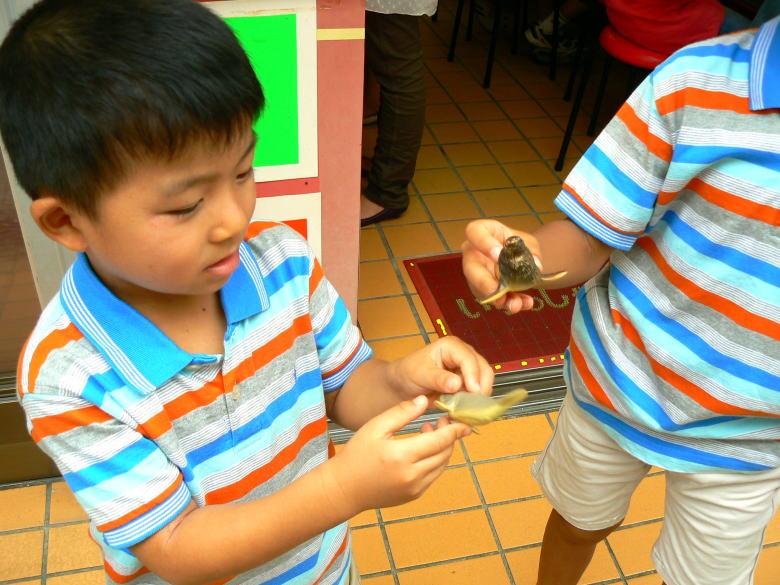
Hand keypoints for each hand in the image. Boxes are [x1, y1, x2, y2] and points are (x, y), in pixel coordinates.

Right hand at [324, 396, 470, 512]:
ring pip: (442, 465)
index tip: (462, 419)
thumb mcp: (376, 427)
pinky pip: (433, 476)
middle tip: (443, 420)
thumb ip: (402, 412)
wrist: (344, 488)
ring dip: (443, 448)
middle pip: (445, 453)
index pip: (440, 440)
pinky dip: (435, 461)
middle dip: (450, 436)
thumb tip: (425, 400)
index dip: (454, 429)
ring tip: (429, 432)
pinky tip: (422, 450)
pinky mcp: (414, 495)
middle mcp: (413, 476)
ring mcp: (415, 489)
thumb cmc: (357, 454)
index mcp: (403, 456)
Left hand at [389, 336, 493, 403]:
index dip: (473, 375)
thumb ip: (438, 379)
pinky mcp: (468, 382)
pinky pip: (478, 391)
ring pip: (484, 381)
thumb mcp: (421, 375)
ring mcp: (467, 368)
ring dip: (478, 396)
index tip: (474, 392)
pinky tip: (466, 410)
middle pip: (483, 369)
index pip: (468, 359)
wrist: (405, 383)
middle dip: (480, 387)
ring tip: (468, 409)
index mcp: (451, 346)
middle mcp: (463, 354)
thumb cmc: (409, 373)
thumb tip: (457, 384)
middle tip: (474, 405)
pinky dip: (475, 401)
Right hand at [462, 219, 541, 312]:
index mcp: (481, 232)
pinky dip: (509, 303)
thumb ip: (531, 251)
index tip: (497, 254)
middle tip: (498, 293)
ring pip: (481, 289)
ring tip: (516, 304)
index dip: (483, 244)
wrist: (517, 258)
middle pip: (471, 268)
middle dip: (484, 283)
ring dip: (498, 299)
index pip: (474, 232)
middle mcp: (473, 253)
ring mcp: (476, 274)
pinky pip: (493, 299)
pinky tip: (524, 303)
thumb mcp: (527, 241)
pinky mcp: (483, 290)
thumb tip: (536, 265)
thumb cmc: (516, 244)